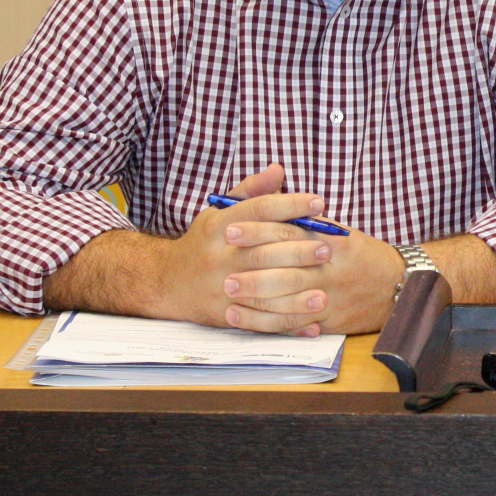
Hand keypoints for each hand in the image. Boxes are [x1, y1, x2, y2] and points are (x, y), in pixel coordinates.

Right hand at [151, 165, 333, 331]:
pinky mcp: (225, 314)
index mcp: (219, 226)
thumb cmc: (206, 242)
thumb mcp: (220, 212)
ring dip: (296, 294)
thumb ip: (251, 192)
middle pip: (262, 252)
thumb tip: (278, 170)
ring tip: (325, 291)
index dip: (290, 205)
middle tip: (328, 248)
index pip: (258, 210)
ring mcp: (221, 288)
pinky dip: (288, 325)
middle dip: (298, 251)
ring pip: (262, 291)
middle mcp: (219, 257)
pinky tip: (312, 323)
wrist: (167, 283)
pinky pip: (260, 322)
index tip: (319, 204)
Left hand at [221, 220, 405, 335]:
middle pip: (286, 269)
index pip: (290, 233)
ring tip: (228, 294)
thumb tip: (273, 210)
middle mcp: (332, 269)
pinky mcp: (330, 321)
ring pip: (287, 299)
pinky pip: (294, 324)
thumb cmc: (363, 257)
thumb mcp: (342, 233)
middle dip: (252, 269)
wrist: (399, 287)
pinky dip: (267, 322)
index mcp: (334, 241)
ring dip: (255, 299)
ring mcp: (331, 297)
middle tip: (223, 270)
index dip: (257, 231)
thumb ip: (308, 223)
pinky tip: (244, 319)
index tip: (230, 229)